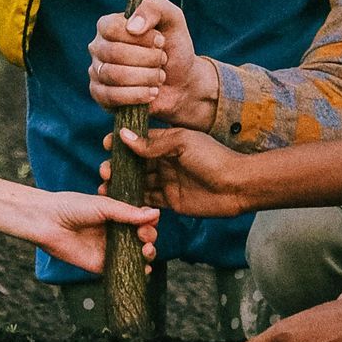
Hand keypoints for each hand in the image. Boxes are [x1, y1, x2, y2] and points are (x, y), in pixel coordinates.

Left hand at [29, 190, 158, 274]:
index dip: (149, 222)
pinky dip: (136, 272)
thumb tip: (155, 214)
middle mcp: (115, 232)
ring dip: (147, 254)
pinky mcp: (101, 265)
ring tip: (145, 250)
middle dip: (149, 237)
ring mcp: (109, 249)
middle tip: (144, 236)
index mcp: (117, 215)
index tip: (150, 221)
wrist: (48, 221)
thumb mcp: (103, 205)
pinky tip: (143, 268)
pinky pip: (122, 270)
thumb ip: (128, 212)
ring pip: (136, 254)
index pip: (141, 220)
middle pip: (142, 238)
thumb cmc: (72, 207)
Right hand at [88, 0, 217, 122]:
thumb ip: (154, 8)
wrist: (181, 82)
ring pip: (113, 75)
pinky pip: (110, 96)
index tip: (161, 41)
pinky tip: (152, 92)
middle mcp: (98, 47)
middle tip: (163, 60)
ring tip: (160, 77)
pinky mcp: (100, 95)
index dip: (140, 37)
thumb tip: (132, 27)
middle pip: (113, 53)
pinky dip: (136, 95)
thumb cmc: (173, 47)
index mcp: (108, 25)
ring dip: (145, 77)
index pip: (111, 29)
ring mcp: (97, 72)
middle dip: (147, 59)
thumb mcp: (172, 19)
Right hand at [110, 121, 258, 220]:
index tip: (106, 145)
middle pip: (135, 163)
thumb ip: (153, 144)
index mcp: (168, 142)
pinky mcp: (170, 200)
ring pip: (139, 182)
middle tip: (104, 172)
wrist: (237, 186)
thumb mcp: (182, 143)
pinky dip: (135, 202)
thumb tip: (124, 136)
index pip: (140, 140)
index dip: (123, 142)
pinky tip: (121, 204)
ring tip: (106, 189)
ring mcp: (167, 181)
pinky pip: (148, 200)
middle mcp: (165, 161)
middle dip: (119, 166)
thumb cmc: (213, 158)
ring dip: (123, 185)